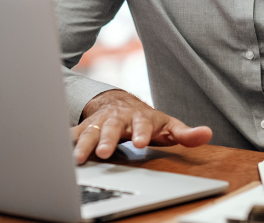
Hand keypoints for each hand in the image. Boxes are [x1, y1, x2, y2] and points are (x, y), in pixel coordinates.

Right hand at [71, 90, 212, 164]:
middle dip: (106, 139)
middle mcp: (117, 118)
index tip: (139, 142)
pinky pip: (73, 134)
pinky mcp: (84, 128)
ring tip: (78, 159)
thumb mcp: (167, 126)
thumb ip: (186, 133)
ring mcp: (99, 122)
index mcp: (139, 118)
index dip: (141, 132)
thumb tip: (207, 134)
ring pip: (89, 131)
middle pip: (111, 127)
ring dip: (83, 143)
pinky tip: (57, 152)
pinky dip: (65, 141)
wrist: (119, 104)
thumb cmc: (146, 120)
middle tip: (103, 152)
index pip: (141, 124)